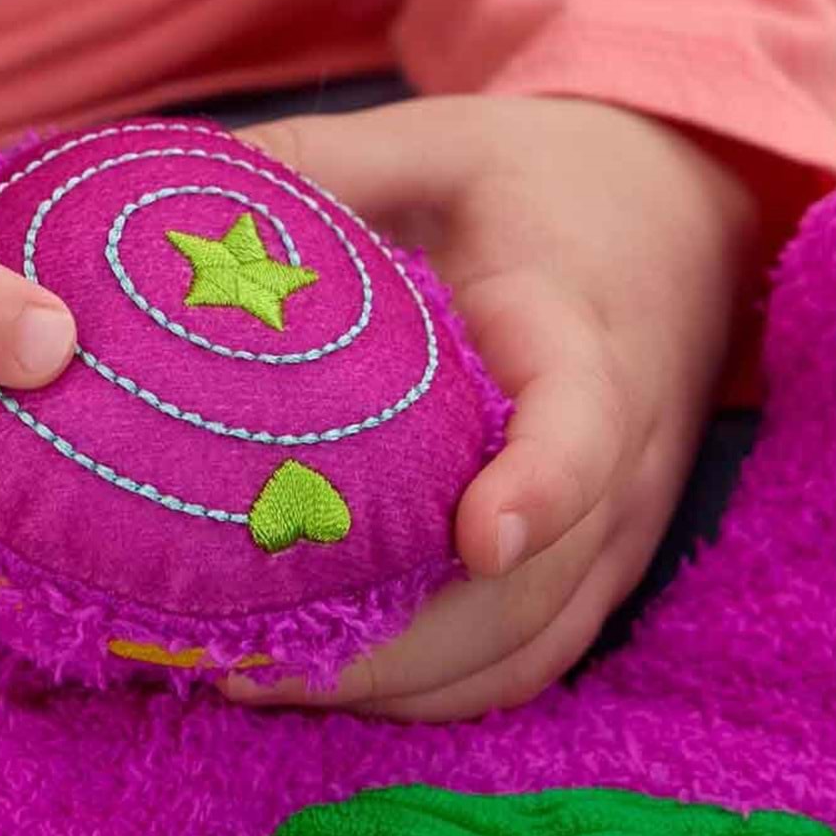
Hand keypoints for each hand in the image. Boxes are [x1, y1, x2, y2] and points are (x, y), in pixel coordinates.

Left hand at [222, 95, 756, 720]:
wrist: (661, 217)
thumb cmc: (533, 183)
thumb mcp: (435, 143)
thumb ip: (322, 162)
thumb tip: (174, 195)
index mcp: (580, 339)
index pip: (585, 427)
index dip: (542, 485)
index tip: (478, 536)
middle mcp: (621, 456)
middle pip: (533, 587)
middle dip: (398, 645)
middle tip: (248, 656)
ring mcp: (611, 525)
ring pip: (523, 647)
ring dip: (398, 685)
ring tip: (255, 679)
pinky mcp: (590, 562)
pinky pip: (524, 659)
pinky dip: (432, 692)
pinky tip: (326, 681)